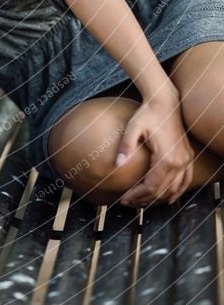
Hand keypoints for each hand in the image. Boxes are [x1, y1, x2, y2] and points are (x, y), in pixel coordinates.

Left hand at [115, 90, 193, 206]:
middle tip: (128, 203)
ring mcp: (185, 160)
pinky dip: (178, 191)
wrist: (165, 102)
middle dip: (144, 199)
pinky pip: (186, 180)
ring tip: (141, 201)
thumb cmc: (147, 114)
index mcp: (165, 159)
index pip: (150, 187)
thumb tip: (116, 164)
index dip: (136, 196)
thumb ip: (125, 146)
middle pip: (161, 191)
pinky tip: (169, 199)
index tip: (123, 199)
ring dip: (158, 198)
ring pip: (173, 189)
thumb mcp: (133, 128)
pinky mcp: (188, 156)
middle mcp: (179, 162)